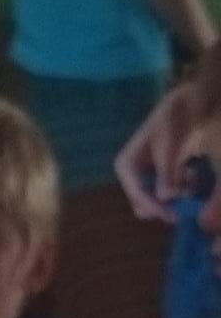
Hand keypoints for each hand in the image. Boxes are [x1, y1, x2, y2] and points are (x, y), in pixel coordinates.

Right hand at [117, 78, 219, 221]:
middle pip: (143, 202)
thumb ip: (165, 172)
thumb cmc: (171, 121)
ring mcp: (147, 175)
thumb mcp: (167, 145)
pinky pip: (169, 192)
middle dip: (163, 204)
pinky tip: (192, 173)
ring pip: (157, 200)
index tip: (172, 215)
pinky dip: (182, 188)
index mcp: (125, 165)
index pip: (135, 194)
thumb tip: (164, 198)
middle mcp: (133, 174)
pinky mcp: (161, 175)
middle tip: (183, 202)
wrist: (184, 103)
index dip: (152, 206)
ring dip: (176, 195)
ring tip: (192, 177)